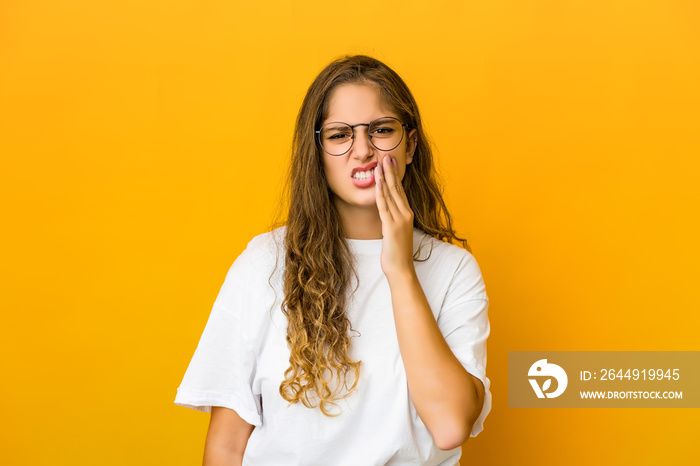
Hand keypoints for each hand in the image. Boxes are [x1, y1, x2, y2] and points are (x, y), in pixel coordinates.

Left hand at [375, 156, 414, 278]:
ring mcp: (400, 220)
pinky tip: (377, 183)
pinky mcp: (392, 227)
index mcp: (407, 215)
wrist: (401, 269)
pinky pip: (384, 207)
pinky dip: (381, 193)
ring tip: (380, 164)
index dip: (395, 176)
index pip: (400, 191)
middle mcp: (406, 214)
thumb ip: (393, 221)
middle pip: (397, 189)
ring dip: (385, 178)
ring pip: (391, 195)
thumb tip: (387, 213)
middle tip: (386, 156)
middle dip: (390, 172)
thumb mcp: (396, 233)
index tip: (391, 163)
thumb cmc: (397, 254)